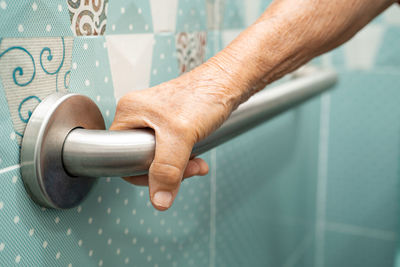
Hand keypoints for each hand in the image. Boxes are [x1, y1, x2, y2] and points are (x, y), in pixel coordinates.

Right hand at [110, 63, 238, 210]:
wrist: (228, 82)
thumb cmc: (204, 94)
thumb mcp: (180, 135)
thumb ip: (167, 170)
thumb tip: (159, 200)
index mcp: (129, 112)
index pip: (120, 156)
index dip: (142, 172)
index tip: (164, 176)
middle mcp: (139, 115)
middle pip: (140, 158)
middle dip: (166, 171)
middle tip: (186, 169)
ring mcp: (156, 119)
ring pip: (159, 156)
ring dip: (179, 166)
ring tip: (196, 162)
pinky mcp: (172, 123)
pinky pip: (172, 149)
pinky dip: (185, 156)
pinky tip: (198, 154)